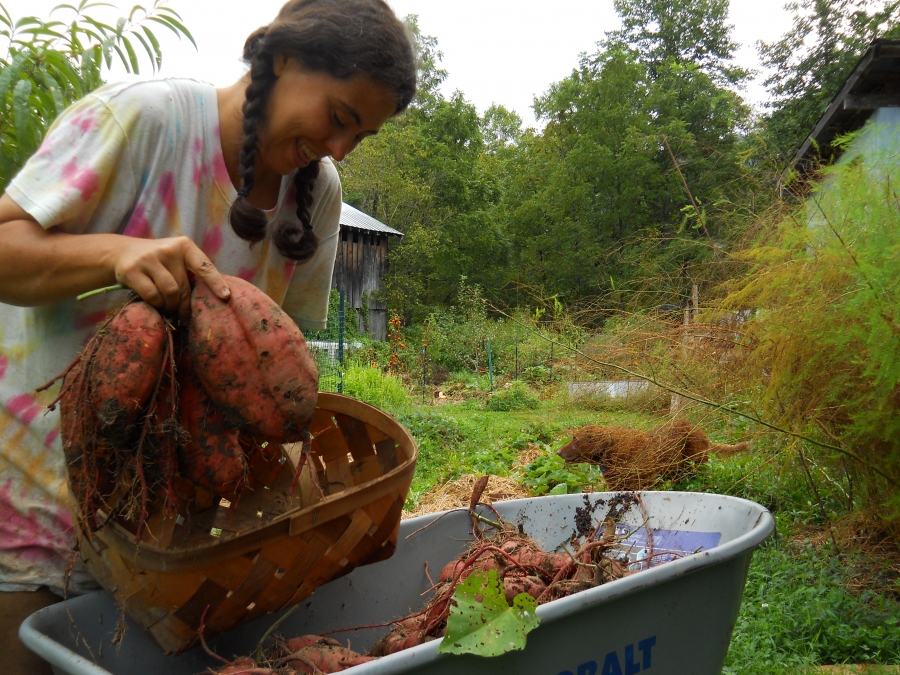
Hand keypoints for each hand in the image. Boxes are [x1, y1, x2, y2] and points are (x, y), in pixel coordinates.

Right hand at [113, 236, 229, 319]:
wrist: (122, 252)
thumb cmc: (158, 261)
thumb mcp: (176, 259)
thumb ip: (191, 271)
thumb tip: (213, 297)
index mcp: (184, 246)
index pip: (204, 266)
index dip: (216, 282)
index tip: (226, 297)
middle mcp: (168, 249)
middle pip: (184, 286)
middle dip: (185, 305)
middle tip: (184, 316)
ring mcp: (149, 259)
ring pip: (170, 293)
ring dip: (171, 306)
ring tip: (169, 309)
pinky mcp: (132, 270)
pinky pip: (152, 296)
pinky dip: (157, 304)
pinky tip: (156, 304)